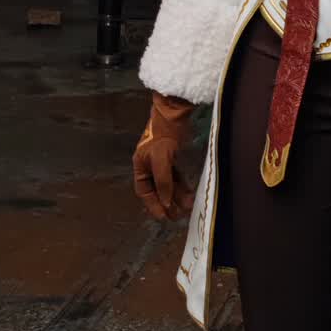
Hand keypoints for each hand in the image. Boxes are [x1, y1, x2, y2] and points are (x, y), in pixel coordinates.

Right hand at [132, 91, 196, 219]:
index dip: (152, 204)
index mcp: (140, 166)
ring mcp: (162, 161)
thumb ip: (163, 181)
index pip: (144, 191)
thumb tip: (166, 202)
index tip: (162, 217)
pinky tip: (190, 195)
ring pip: (169, 184)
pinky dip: (182, 186)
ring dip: (177, 196)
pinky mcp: (173, 157)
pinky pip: (177, 176)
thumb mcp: (161, 158)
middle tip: (176, 217)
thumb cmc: (163, 134)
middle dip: (166, 203)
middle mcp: (149, 165)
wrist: (174, 113)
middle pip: (157, 190)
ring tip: (187, 209)